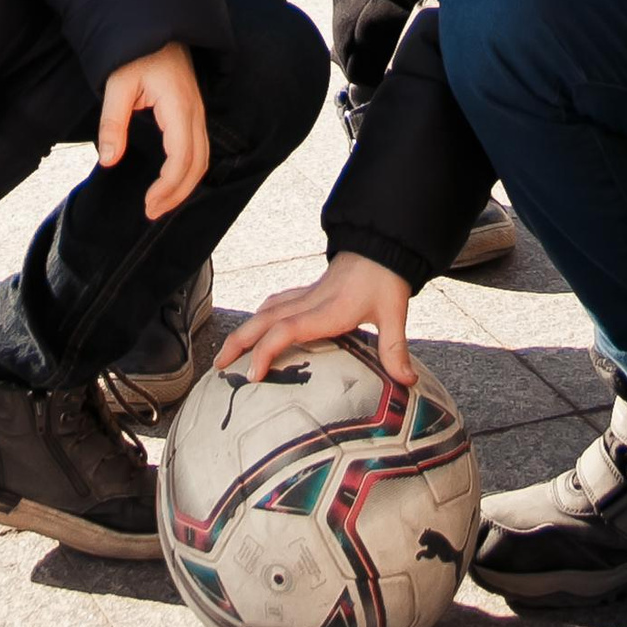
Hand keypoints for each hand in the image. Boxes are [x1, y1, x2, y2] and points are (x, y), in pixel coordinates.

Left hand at [98, 40, 207, 219]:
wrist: (155, 23)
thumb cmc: (135, 51)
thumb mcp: (117, 83)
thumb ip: (113, 121)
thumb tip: (110, 160)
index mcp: (178, 106)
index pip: (181, 157)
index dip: (168, 186)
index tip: (148, 204)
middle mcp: (194, 110)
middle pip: (198, 163)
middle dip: (178, 193)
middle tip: (151, 212)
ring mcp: (197, 110)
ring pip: (203, 157)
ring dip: (185, 185)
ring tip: (160, 203)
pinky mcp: (193, 110)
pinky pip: (199, 147)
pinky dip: (188, 170)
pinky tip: (171, 181)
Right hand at [219, 253, 413, 382]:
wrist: (382, 243)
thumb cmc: (386, 277)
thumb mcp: (394, 312)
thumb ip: (396, 349)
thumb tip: (407, 382)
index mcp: (327, 309)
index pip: (286, 329)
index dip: (266, 351)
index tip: (253, 375)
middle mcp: (310, 301)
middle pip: (264, 319)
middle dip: (239, 342)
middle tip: (219, 367)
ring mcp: (307, 294)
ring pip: (266, 310)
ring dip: (245, 330)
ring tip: (228, 352)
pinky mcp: (309, 290)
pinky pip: (276, 302)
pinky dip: (260, 316)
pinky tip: (256, 325)